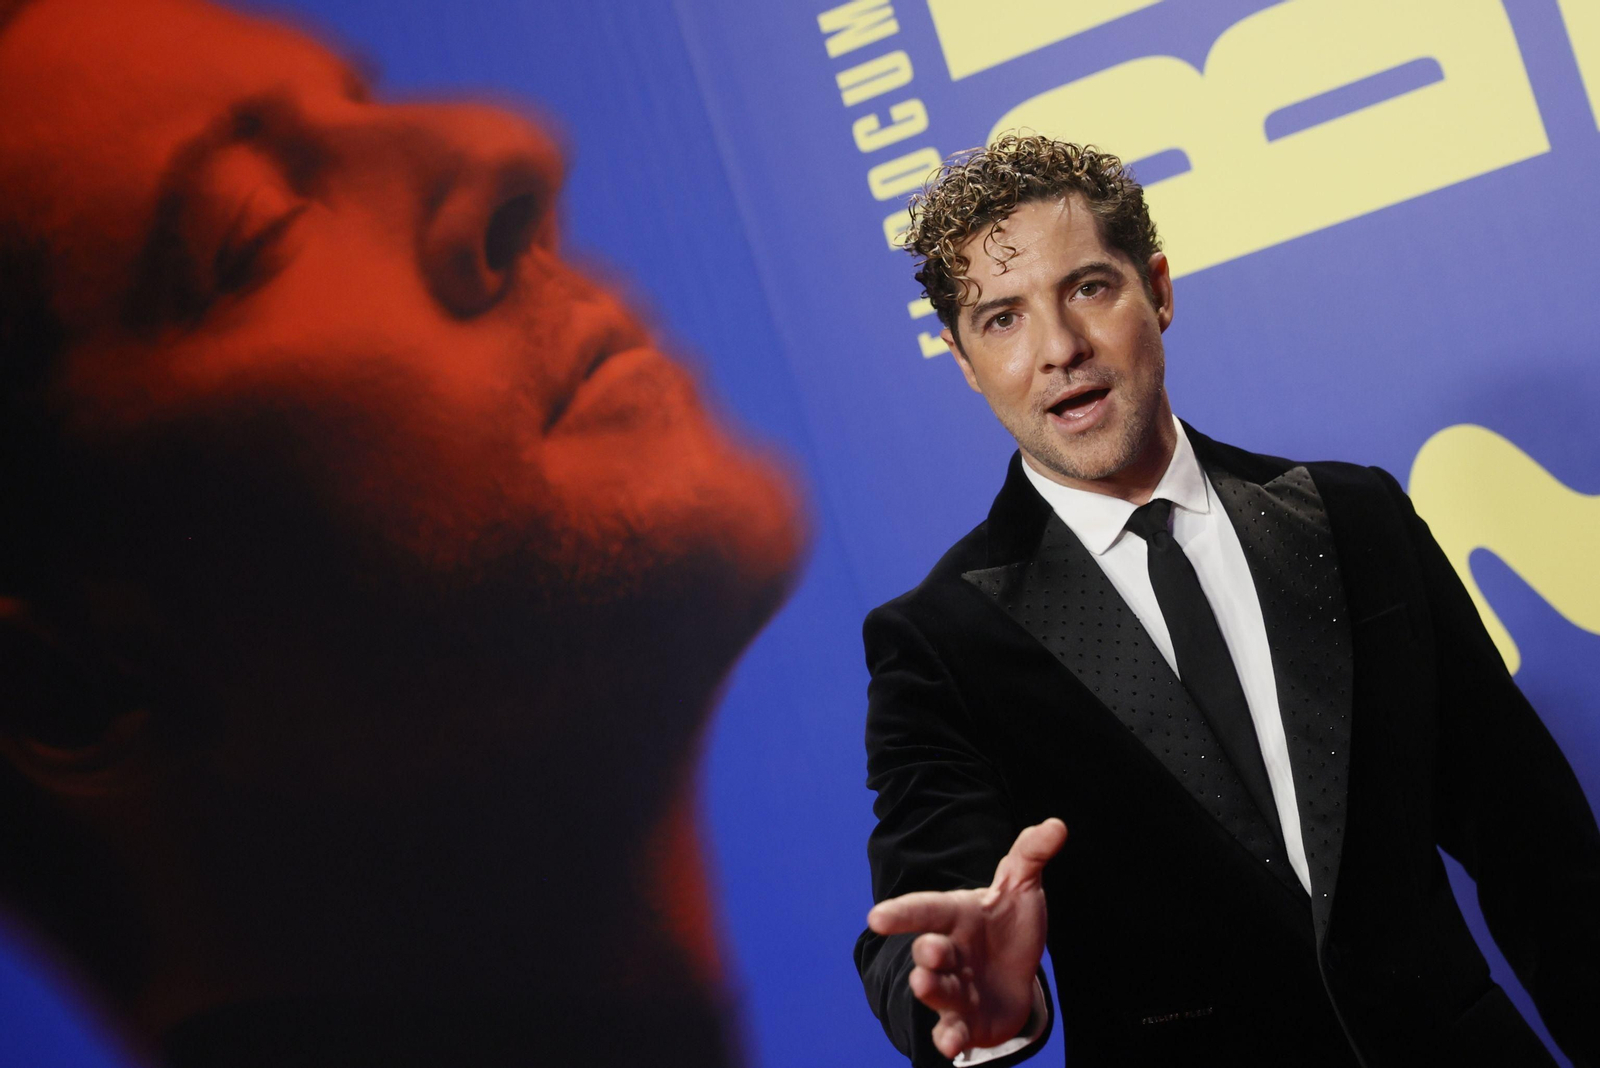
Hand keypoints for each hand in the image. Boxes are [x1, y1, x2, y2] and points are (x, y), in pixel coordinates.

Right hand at [867, 818, 1067, 1059]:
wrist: (1016, 974)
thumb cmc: (1009, 925)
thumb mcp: (1022, 886)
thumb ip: (1031, 855)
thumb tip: (1057, 826)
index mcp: (955, 916)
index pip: (925, 910)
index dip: (901, 914)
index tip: (876, 918)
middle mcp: (949, 953)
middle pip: (929, 952)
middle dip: (927, 953)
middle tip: (930, 953)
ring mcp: (955, 989)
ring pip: (938, 991)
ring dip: (931, 990)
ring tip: (926, 985)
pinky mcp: (966, 1022)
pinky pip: (953, 1032)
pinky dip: (950, 1039)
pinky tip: (951, 1047)